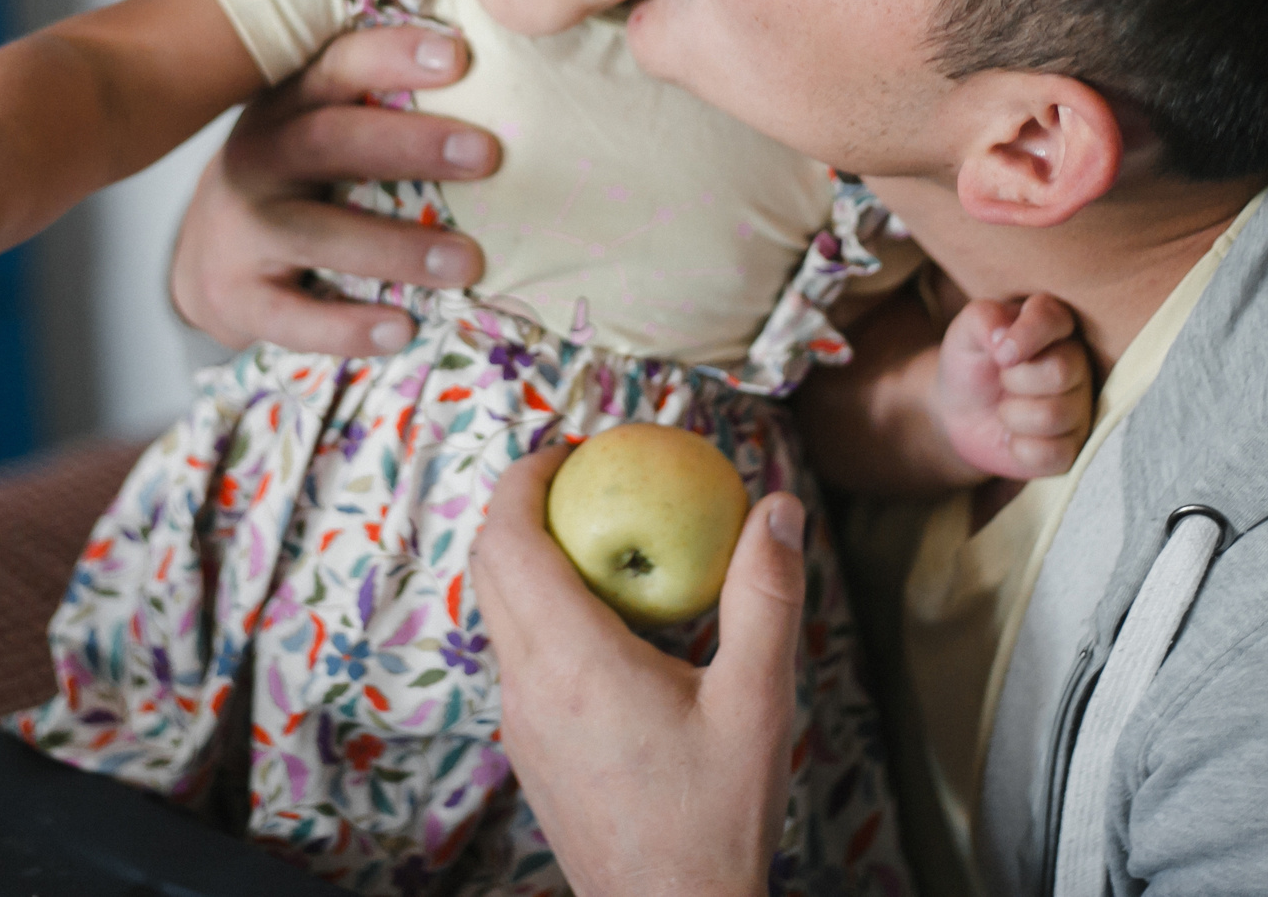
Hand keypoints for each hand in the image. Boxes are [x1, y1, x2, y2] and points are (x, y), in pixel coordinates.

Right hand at [167, 26, 500, 356]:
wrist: (203, 255)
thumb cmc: (293, 181)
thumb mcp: (317, 129)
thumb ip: (381, 109)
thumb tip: (502, 93)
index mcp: (288, 105)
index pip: (338, 67)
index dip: (392, 57)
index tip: (458, 56)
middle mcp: (259, 158)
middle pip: (329, 141)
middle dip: (410, 145)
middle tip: (486, 155)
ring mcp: (242, 230)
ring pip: (316, 233)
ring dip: (396, 248)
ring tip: (466, 263)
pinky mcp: (237, 296)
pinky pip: (292, 317)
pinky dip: (346, 327)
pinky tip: (401, 329)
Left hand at [473, 446, 797, 896]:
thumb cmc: (715, 818)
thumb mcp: (758, 703)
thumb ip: (766, 598)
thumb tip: (776, 508)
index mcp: (572, 661)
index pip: (508, 540)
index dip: (524, 478)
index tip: (569, 448)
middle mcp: (528, 686)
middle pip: (491, 567)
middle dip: (521, 506)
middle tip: (582, 476)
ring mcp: (521, 722)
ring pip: (500, 614)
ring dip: (530, 560)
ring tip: (599, 541)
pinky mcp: (530, 749)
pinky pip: (519, 656)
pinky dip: (544, 612)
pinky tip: (609, 624)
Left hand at [934, 293, 1091, 480]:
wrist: (961, 415)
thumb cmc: (971, 365)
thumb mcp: (964, 333)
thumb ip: (983, 319)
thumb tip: (1003, 336)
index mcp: (1052, 325)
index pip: (1054, 320)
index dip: (1026, 336)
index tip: (1000, 354)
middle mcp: (1076, 363)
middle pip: (1060, 371)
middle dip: (1014, 381)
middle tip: (1002, 381)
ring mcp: (1080, 406)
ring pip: (1055, 415)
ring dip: (1013, 416)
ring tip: (1005, 408)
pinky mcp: (1074, 446)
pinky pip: (1054, 453)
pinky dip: (1020, 448)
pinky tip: (1013, 437)